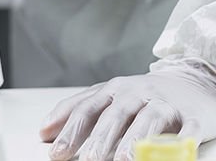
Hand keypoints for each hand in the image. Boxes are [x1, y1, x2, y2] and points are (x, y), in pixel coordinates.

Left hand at [40, 59, 215, 160]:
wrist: (189, 82)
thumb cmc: (141, 95)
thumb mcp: (108, 98)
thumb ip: (79, 112)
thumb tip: (45, 132)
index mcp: (112, 90)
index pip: (86, 109)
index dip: (70, 129)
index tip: (56, 151)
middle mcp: (136, 93)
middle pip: (114, 115)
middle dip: (99, 138)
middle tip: (89, 159)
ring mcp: (164, 104)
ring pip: (147, 121)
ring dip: (134, 141)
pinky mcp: (191, 116)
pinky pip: (187, 130)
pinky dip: (180, 143)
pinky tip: (170, 154)